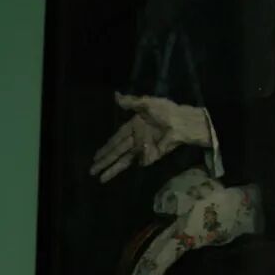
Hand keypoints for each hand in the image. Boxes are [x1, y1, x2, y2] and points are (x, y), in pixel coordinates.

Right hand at [89, 92, 211, 182]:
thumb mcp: (148, 103)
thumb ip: (131, 102)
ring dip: (114, 169)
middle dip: (105, 161)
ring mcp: (145, 148)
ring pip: (126, 160)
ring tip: (101, 178)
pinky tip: (140, 161)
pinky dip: (142, 159)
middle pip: (117, 152)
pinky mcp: (154, 154)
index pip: (116, 140)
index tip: (95, 157)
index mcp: (133, 126)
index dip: (106, 148)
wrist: (183, 121)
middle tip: (91, 171)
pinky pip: (144, 159)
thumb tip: (116, 95)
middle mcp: (136, 139)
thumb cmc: (167, 111)